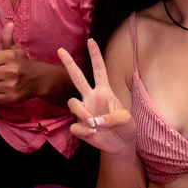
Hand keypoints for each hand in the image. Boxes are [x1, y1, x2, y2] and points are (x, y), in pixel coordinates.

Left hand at [0, 22, 36, 103]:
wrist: (38, 80)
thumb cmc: (22, 63)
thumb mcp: (16, 49)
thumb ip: (7, 38)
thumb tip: (9, 24)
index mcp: (10, 56)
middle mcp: (11, 71)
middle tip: (0, 74)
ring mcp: (11, 85)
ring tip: (2, 82)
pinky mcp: (12, 98)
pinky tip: (4, 90)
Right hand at [58, 40, 135, 155]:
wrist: (120, 146)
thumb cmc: (126, 128)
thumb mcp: (127, 120)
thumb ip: (113, 117)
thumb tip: (94, 121)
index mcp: (104, 91)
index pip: (99, 70)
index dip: (95, 56)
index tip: (91, 41)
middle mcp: (91, 98)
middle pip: (78, 77)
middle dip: (69, 63)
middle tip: (60, 50)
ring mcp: (84, 111)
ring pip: (73, 103)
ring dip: (82, 113)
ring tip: (93, 124)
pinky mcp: (79, 126)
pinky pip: (75, 126)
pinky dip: (84, 131)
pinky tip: (93, 135)